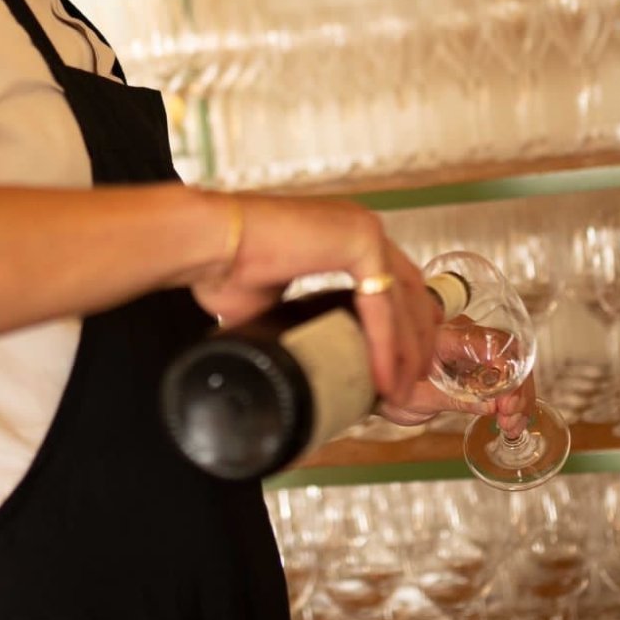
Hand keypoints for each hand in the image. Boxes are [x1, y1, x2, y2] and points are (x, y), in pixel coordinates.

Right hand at [187, 194, 440, 409]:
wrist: (204, 245)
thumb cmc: (224, 267)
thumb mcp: (275, 304)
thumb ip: (300, 321)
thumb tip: (299, 357)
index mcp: (343, 235)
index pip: (393, 283)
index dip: (404, 327)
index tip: (404, 364)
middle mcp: (360, 227)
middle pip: (410, 291)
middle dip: (415, 342)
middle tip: (412, 383)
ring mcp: (363, 229)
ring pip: (403, 301)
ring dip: (406, 351)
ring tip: (399, 391)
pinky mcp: (359, 239)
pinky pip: (381, 304)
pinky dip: (385, 344)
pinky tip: (383, 377)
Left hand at [376, 319, 537, 429]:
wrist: (376, 387)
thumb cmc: (389, 388)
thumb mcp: (420, 399)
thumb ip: (456, 399)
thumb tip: (493, 405)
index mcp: (445, 336)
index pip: (488, 343)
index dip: (505, 370)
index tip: (505, 402)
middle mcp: (464, 336)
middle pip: (509, 353)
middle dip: (517, 387)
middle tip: (510, 417)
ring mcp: (472, 349)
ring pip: (512, 365)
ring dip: (518, 396)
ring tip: (511, 425)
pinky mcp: (477, 365)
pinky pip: (504, 376)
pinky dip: (511, 399)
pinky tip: (510, 422)